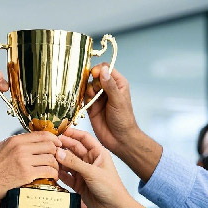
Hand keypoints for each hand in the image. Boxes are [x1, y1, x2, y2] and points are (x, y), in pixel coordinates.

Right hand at [0, 131, 60, 207]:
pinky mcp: (27, 174)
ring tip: (55, 170)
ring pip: (51, 158)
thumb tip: (22, 141)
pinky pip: (48, 171)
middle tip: (58, 159)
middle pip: (49, 145)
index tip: (58, 144)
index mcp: (14, 140)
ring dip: (56, 165)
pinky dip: (53, 174)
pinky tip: (52, 177)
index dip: (54, 139)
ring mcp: (24, 160)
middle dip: (57, 153)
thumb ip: (11, 143)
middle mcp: (20, 148)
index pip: (41, 134)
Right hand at [57, 128, 128, 207]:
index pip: (84, 138)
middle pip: (73, 149)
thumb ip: (74, 163)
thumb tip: (59, 153)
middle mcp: (90, 161)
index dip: (73, 133)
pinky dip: (59, 174)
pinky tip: (51, 171)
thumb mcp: (92, 172)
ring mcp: (83, 172)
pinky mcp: (78, 184)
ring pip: (68, 162)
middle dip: (62, 146)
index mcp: (98, 153)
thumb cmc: (111, 188)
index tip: (60, 131)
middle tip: (50, 145)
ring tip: (48, 158)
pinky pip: (66, 176)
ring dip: (59, 160)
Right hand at [86, 64, 161, 182]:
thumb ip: (110, 85)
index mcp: (118, 84)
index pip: (106, 69)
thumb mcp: (118, 101)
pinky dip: (83, 99)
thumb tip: (103, 70)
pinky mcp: (91, 106)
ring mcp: (99, 97)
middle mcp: (108, 89)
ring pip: (88, 86)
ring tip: (92, 99)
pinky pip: (84, 98)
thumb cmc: (124, 120)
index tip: (95, 75)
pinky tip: (88, 104)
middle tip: (95, 92)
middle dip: (93, 82)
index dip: (99, 70)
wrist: (119, 139)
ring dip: (88, 91)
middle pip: (95, 76)